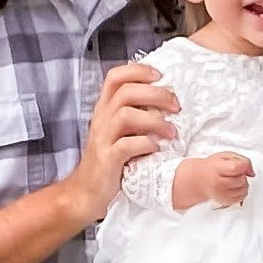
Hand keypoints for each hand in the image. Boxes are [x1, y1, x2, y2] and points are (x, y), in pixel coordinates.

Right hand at [60, 62, 179, 223]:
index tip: (161, 76)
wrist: (86, 191)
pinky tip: (157, 149)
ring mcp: (103, 138)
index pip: (116, 77)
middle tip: (176, 106)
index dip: (138, 71)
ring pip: (126, 115)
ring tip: (172, 132)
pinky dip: (146, 144)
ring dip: (155, 121)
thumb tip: (165, 100)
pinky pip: (127, 145)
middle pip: (126, 91)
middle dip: (156, 94)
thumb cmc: (110, 160)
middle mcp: (102, 118)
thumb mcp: (119, 131)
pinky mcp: (107, 159)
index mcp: (105, 108)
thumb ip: (135, 113)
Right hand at [172, 151, 253, 211]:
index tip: (242, 165)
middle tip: (234, 172)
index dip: (244, 166)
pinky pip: (242, 196)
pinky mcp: (226, 201)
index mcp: (217, 169)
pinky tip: (233, 186)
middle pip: (242, 179)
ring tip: (233, 179)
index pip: (237, 167)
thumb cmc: (212, 167)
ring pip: (244, 188)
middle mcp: (219, 184)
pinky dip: (241, 191)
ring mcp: (222, 194)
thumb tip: (251, 172)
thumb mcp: (225, 156)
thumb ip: (241, 160)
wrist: (199, 179)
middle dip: (242, 174)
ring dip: (242, 183)